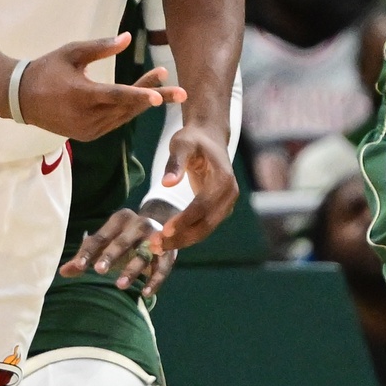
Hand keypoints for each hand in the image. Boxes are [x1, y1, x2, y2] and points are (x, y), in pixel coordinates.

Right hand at [13, 34, 185, 140]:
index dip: (140, 94)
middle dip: (155, 96)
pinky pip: (115, 122)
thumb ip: (101, 46)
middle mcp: (87, 117)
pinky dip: (128, 110)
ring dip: (143, 101)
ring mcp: (87, 129)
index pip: (117, 96)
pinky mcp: (88, 135)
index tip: (161, 96)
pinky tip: (142, 97)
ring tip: (162, 83)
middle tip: (182, 91)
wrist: (20, 98)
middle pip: (128, 107)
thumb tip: (128, 38)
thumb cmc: (47, 68)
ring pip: (124, 116)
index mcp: (82, 95)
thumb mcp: (72, 52)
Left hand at [59, 206, 177, 298]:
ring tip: (119, 285)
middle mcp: (139, 224)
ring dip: (132, 269)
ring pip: (144, 253)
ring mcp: (156, 236)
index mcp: (120, 219)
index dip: (89, 251)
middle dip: (111, 255)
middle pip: (122, 241)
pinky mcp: (170, 252)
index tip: (79, 267)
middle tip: (99, 270)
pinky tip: (145, 293)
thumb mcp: (106, 243)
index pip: (100, 236)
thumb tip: (62, 272)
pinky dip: (154, 280)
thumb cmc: (125, 238)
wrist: (163, 225)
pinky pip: (163, 267)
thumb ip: (86, 256)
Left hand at [151, 124, 237, 252]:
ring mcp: (226, 203)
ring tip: (156, 247)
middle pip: (206, 223)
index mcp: (223, 178)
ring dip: (182, 240)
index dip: (185, 219)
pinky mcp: (219, 209)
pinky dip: (186, 235)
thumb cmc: (194, 139)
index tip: (164, 230)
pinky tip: (166, 240)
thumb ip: (175, 162)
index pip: (204, 205)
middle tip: (155, 245)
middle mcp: (229, 194)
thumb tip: (167, 183)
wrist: (209, 138)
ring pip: (205, 229)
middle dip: (181, 236)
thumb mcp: (182, 144)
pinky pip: (203, 227)